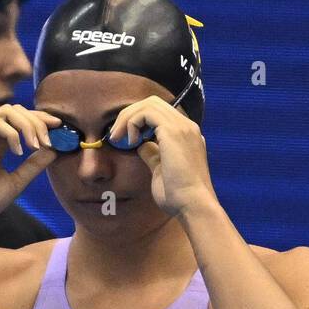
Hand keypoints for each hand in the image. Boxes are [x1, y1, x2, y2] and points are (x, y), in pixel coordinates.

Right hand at [0, 104, 60, 233]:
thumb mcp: (15, 183)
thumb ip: (33, 166)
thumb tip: (54, 150)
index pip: (22, 121)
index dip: (41, 120)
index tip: (59, 127)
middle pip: (17, 111)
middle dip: (37, 121)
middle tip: (49, 139)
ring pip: (7, 111)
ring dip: (27, 125)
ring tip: (35, 145)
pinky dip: (11, 133)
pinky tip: (18, 152)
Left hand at [108, 95, 214, 217]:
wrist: (193, 205)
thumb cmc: (178, 196)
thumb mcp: (161, 171)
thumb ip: (152, 155)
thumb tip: (141, 145)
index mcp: (187, 135)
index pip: (160, 113)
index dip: (138, 121)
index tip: (124, 139)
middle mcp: (187, 127)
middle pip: (153, 103)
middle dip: (129, 115)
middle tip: (115, 136)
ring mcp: (182, 127)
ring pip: (149, 104)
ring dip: (128, 118)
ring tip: (118, 138)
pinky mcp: (173, 131)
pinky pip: (147, 113)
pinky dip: (133, 122)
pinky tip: (130, 141)